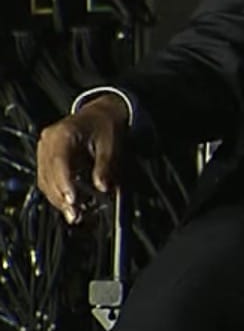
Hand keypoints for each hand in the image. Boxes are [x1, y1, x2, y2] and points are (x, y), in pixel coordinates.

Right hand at [36, 96, 132, 223]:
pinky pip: (47, 179)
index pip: (59, 163)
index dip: (65, 184)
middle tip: (76, 216)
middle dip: (62, 198)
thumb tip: (102, 188)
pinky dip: (58, 193)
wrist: (101, 114)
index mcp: (63, 134)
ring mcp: (44, 150)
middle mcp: (47, 142)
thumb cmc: (106, 126)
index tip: (73, 201)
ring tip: (75, 215)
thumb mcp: (111, 144)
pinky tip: (70, 205)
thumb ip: (105, 166)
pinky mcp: (46, 159)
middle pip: (48, 175)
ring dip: (59, 199)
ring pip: (45, 181)